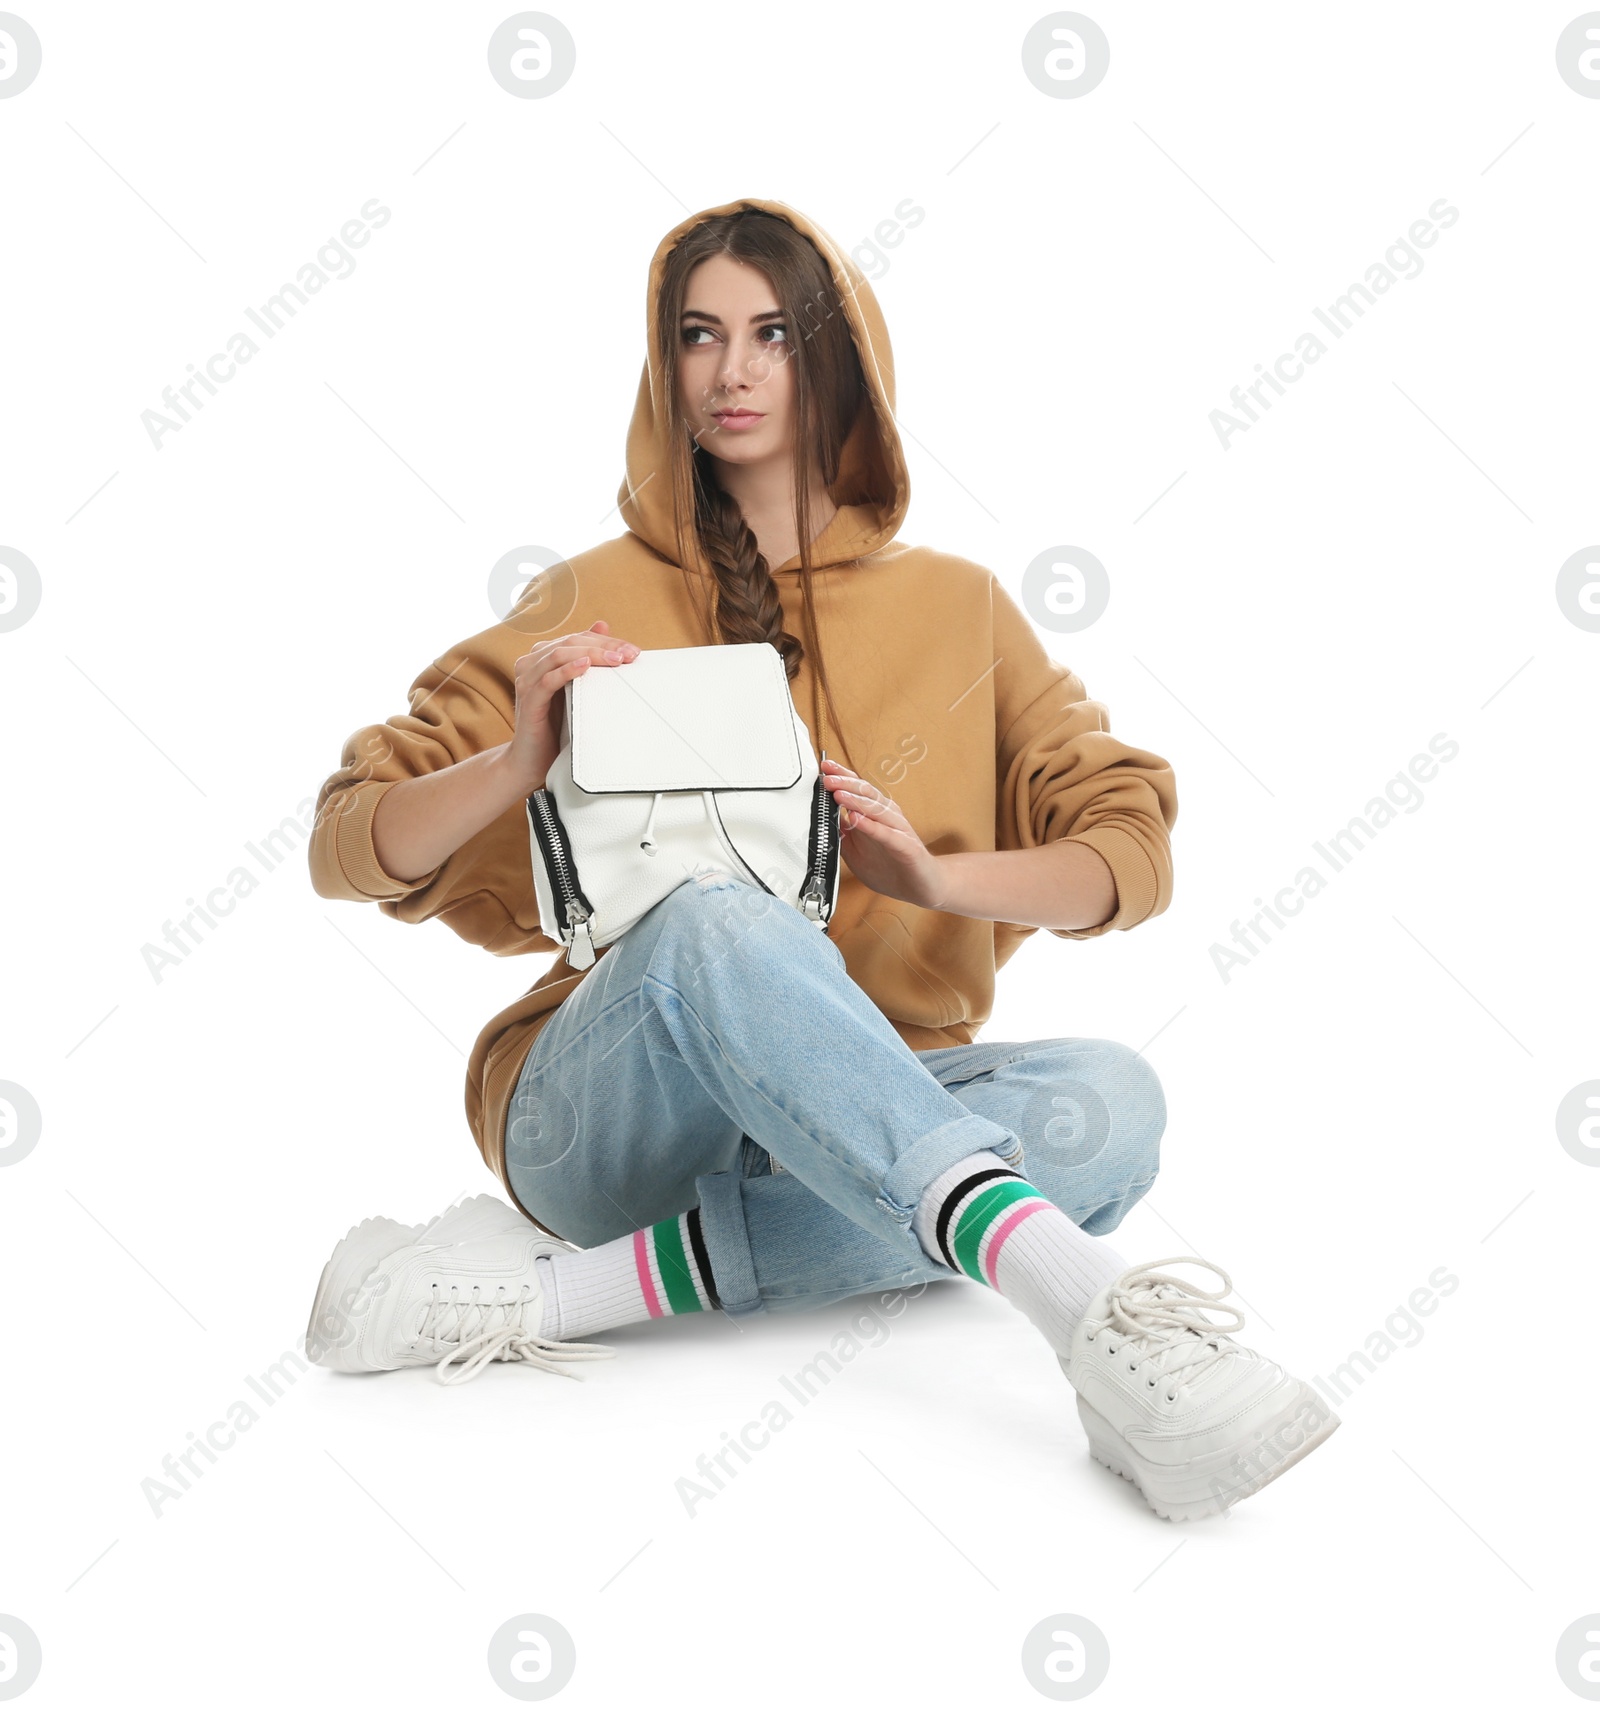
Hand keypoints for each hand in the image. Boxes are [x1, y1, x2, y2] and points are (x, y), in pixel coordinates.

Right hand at [506, 620, 641, 791]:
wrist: (531, 760)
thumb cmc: (555, 725)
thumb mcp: (576, 689)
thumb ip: (586, 658)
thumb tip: (603, 625)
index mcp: (543, 657)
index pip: (578, 638)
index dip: (607, 640)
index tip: (634, 651)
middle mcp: (531, 663)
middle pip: (570, 642)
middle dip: (604, 646)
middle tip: (630, 654)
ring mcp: (527, 680)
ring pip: (559, 655)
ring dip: (591, 654)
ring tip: (616, 660)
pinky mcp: (528, 700)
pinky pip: (548, 680)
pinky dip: (568, 670)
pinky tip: (585, 666)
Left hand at [819, 757, 944, 907]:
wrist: (922, 886)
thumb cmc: (892, 865)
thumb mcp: (856, 850)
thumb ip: (841, 834)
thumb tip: (822, 819)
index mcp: (877, 813)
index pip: (859, 789)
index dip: (843, 776)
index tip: (825, 768)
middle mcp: (889, 816)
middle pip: (867, 793)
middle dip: (846, 784)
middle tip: (827, 778)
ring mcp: (899, 830)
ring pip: (876, 809)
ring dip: (856, 800)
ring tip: (838, 794)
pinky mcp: (906, 847)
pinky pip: (887, 834)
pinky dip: (870, 826)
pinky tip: (856, 819)